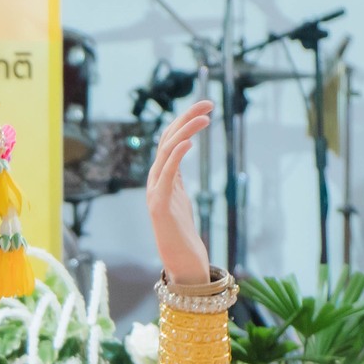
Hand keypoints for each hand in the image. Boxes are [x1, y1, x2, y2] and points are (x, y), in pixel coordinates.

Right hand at [146, 99, 213, 283]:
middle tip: (208, 103)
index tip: (206, 106)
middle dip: (186, 118)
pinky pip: (166, 174)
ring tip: (205, 118)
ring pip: (167, 152)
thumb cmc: (182, 232)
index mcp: (163, 176)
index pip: (171, 139)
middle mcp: (155, 179)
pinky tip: (189, 142)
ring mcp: (155, 190)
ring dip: (185, 132)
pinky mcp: (159, 204)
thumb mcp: (181, 197)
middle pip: (168, 139)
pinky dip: (176, 156)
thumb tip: (181, 158)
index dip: (185, 120)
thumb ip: (178, 178)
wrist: (181, 260)